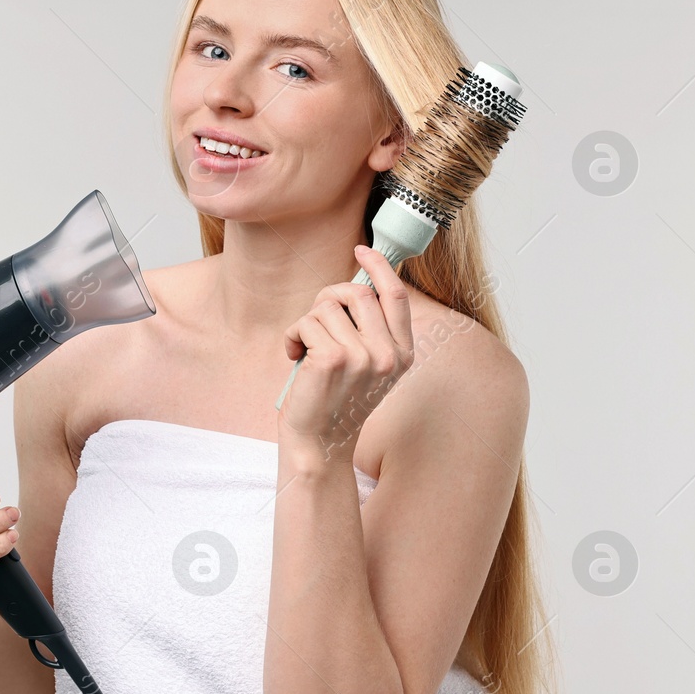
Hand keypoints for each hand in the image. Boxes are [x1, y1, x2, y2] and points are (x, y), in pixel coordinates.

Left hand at [279, 244, 413, 451]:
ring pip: (325, 306)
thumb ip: (369, 328)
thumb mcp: (366, 364)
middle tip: (314, 321)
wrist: (318, 443)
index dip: (379, 266)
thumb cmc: (335, 400)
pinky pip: (305, 322)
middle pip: (355, 292)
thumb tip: (351, 285)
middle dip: (327, 298)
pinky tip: (293, 357)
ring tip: (303, 348)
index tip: (362, 250)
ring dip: (306, 322)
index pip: (397, 295)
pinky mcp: (332, 359)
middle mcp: (388, 355)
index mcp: (403, 353)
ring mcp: (362, 357)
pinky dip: (292, 335)